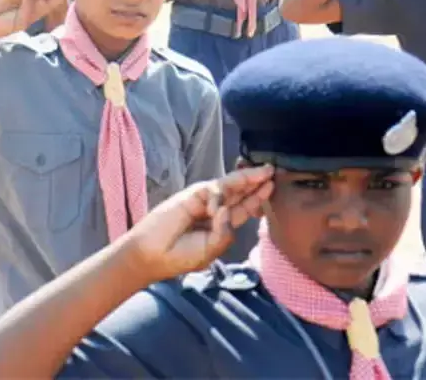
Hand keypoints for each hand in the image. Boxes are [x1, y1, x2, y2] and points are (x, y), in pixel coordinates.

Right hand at [119, 167, 274, 285]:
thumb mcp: (211, 250)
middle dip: (256, 181)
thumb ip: (225, 232)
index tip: (272, 185)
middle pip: (240, 192)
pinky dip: (218, 198)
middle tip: (271, 169)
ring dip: (246, 178)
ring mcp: (203, 201)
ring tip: (263, 171)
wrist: (153, 253)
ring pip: (229, 186)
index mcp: (222, 225)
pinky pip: (212, 190)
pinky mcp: (191, 195)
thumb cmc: (182, 256)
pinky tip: (215, 209)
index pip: (244, 207)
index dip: (258, 197)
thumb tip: (226, 209)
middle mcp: (215, 209)